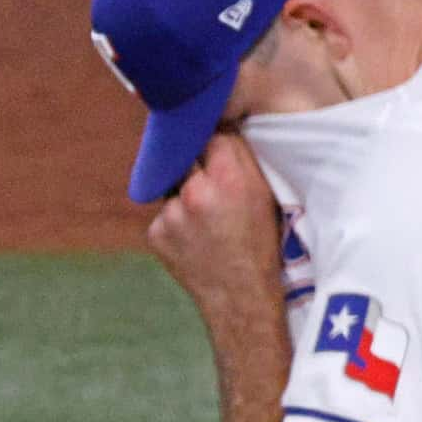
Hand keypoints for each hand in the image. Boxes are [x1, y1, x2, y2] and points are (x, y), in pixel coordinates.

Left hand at [146, 132, 286, 325]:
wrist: (241, 297)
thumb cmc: (261, 243)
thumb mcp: (265, 195)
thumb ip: (241, 158)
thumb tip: (218, 124)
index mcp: (230, 177)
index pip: (212, 135)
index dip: (216, 143)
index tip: (218, 150)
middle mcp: (196, 192)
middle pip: (185, 155)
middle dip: (195, 162)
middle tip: (209, 181)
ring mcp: (171, 213)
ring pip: (172, 185)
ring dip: (184, 193)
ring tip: (206, 219)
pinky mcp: (155, 233)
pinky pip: (163, 213)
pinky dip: (175, 219)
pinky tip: (194, 237)